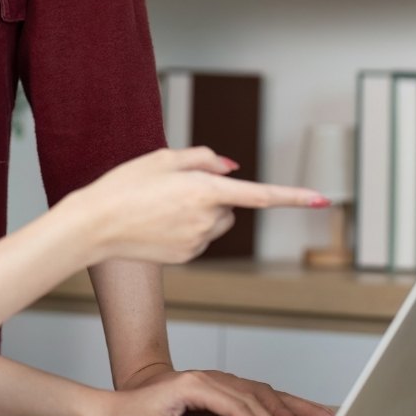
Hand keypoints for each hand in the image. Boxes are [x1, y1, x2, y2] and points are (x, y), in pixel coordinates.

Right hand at [61, 147, 327, 266]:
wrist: (94, 226)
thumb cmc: (124, 185)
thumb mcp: (162, 158)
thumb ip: (202, 159)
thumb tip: (231, 168)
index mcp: (203, 190)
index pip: (260, 194)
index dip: (293, 196)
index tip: (321, 199)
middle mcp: (206, 219)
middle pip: (232, 206)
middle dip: (217, 197)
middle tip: (176, 190)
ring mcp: (197, 242)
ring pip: (217, 223)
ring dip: (202, 213)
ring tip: (162, 208)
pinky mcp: (187, 258)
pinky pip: (200, 239)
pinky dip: (188, 230)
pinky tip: (158, 226)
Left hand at [119, 365, 334, 415]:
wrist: (112, 407)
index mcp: (195, 386)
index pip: (238, 408)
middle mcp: (209, 379)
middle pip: (257, 397)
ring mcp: (215, 381)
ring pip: (261, 392)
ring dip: (290, 407)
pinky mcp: (217, 390)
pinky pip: (254, 395)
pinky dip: (277, 404)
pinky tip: (293, 414)